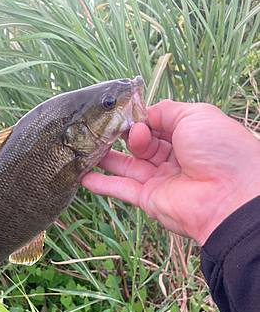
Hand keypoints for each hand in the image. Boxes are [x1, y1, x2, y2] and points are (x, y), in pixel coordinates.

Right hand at [81, 100, 259, 244]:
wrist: (229, 195)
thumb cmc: (219, 150)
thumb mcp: (195, 115)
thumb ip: (165, 111)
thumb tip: (142, 114)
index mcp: (188, 136)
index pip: (156, 124)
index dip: (139, 118)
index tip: (124, 113)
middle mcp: (174, 158)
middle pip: (140, 144)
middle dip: (125, 134)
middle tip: (113, 129)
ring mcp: (160, 180)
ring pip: (127, 166)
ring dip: (106, 157)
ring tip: (85, 146)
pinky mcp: (149, 200)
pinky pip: (121, 189)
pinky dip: (102, 183)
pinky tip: (83, 175)